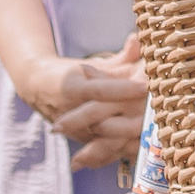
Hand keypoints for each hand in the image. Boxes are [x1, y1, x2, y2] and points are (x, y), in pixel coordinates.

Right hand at [15, 39, 146, 171]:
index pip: (100, 90)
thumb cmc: (72, 73)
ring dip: (128, 143)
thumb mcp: (95, 64)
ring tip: (154, 141)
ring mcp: (75, 129)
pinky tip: (144, 155)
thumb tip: (140, 38)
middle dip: (129, 124)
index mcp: (72, 86)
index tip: (146, 85)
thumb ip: (121, 56)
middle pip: (101, 122)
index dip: (122, 89)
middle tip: (157, 120)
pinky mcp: (82, 141)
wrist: (37, 87)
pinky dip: (123, 154)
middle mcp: (71, 110)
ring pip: (103, 141)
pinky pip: (103, 153)